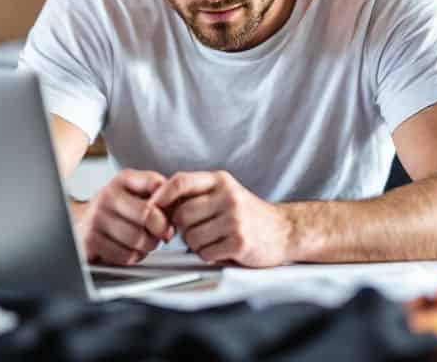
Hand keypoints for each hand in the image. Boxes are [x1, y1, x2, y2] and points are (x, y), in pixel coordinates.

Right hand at [74, 169, 174, 265]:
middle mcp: (107, 195)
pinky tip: (130, 250)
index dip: (169, 203)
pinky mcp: (90, 241)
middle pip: (148, 215)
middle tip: (160, 234)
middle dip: (160, 230)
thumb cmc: (119, 211)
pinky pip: (125, 255)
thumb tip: (178, 209)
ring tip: (144, 242)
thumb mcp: (137, 193)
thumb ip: (160, 195)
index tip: (168, 213)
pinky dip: (134, 257)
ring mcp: (96, 218)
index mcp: (123, 179)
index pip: (156, 184)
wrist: (83, 224)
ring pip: (138, 239)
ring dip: (147, 247)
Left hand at [149, 171, 292, 267]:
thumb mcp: (225, 193)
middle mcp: (228, 196)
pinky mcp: (239, 242)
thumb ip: (197, 194)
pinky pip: (206, 253)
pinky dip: (210, 255)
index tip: (152, 209)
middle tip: (197, 231)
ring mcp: (234, 219)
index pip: (180, 182)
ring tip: (214, 240)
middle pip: (182, 214)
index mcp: (221, 181)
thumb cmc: (249, 214)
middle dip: (182, 228)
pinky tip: (223, 249)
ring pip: (191, 237)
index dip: (161, 196)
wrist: (285, 231)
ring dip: (197, 244)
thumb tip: (158, 203)